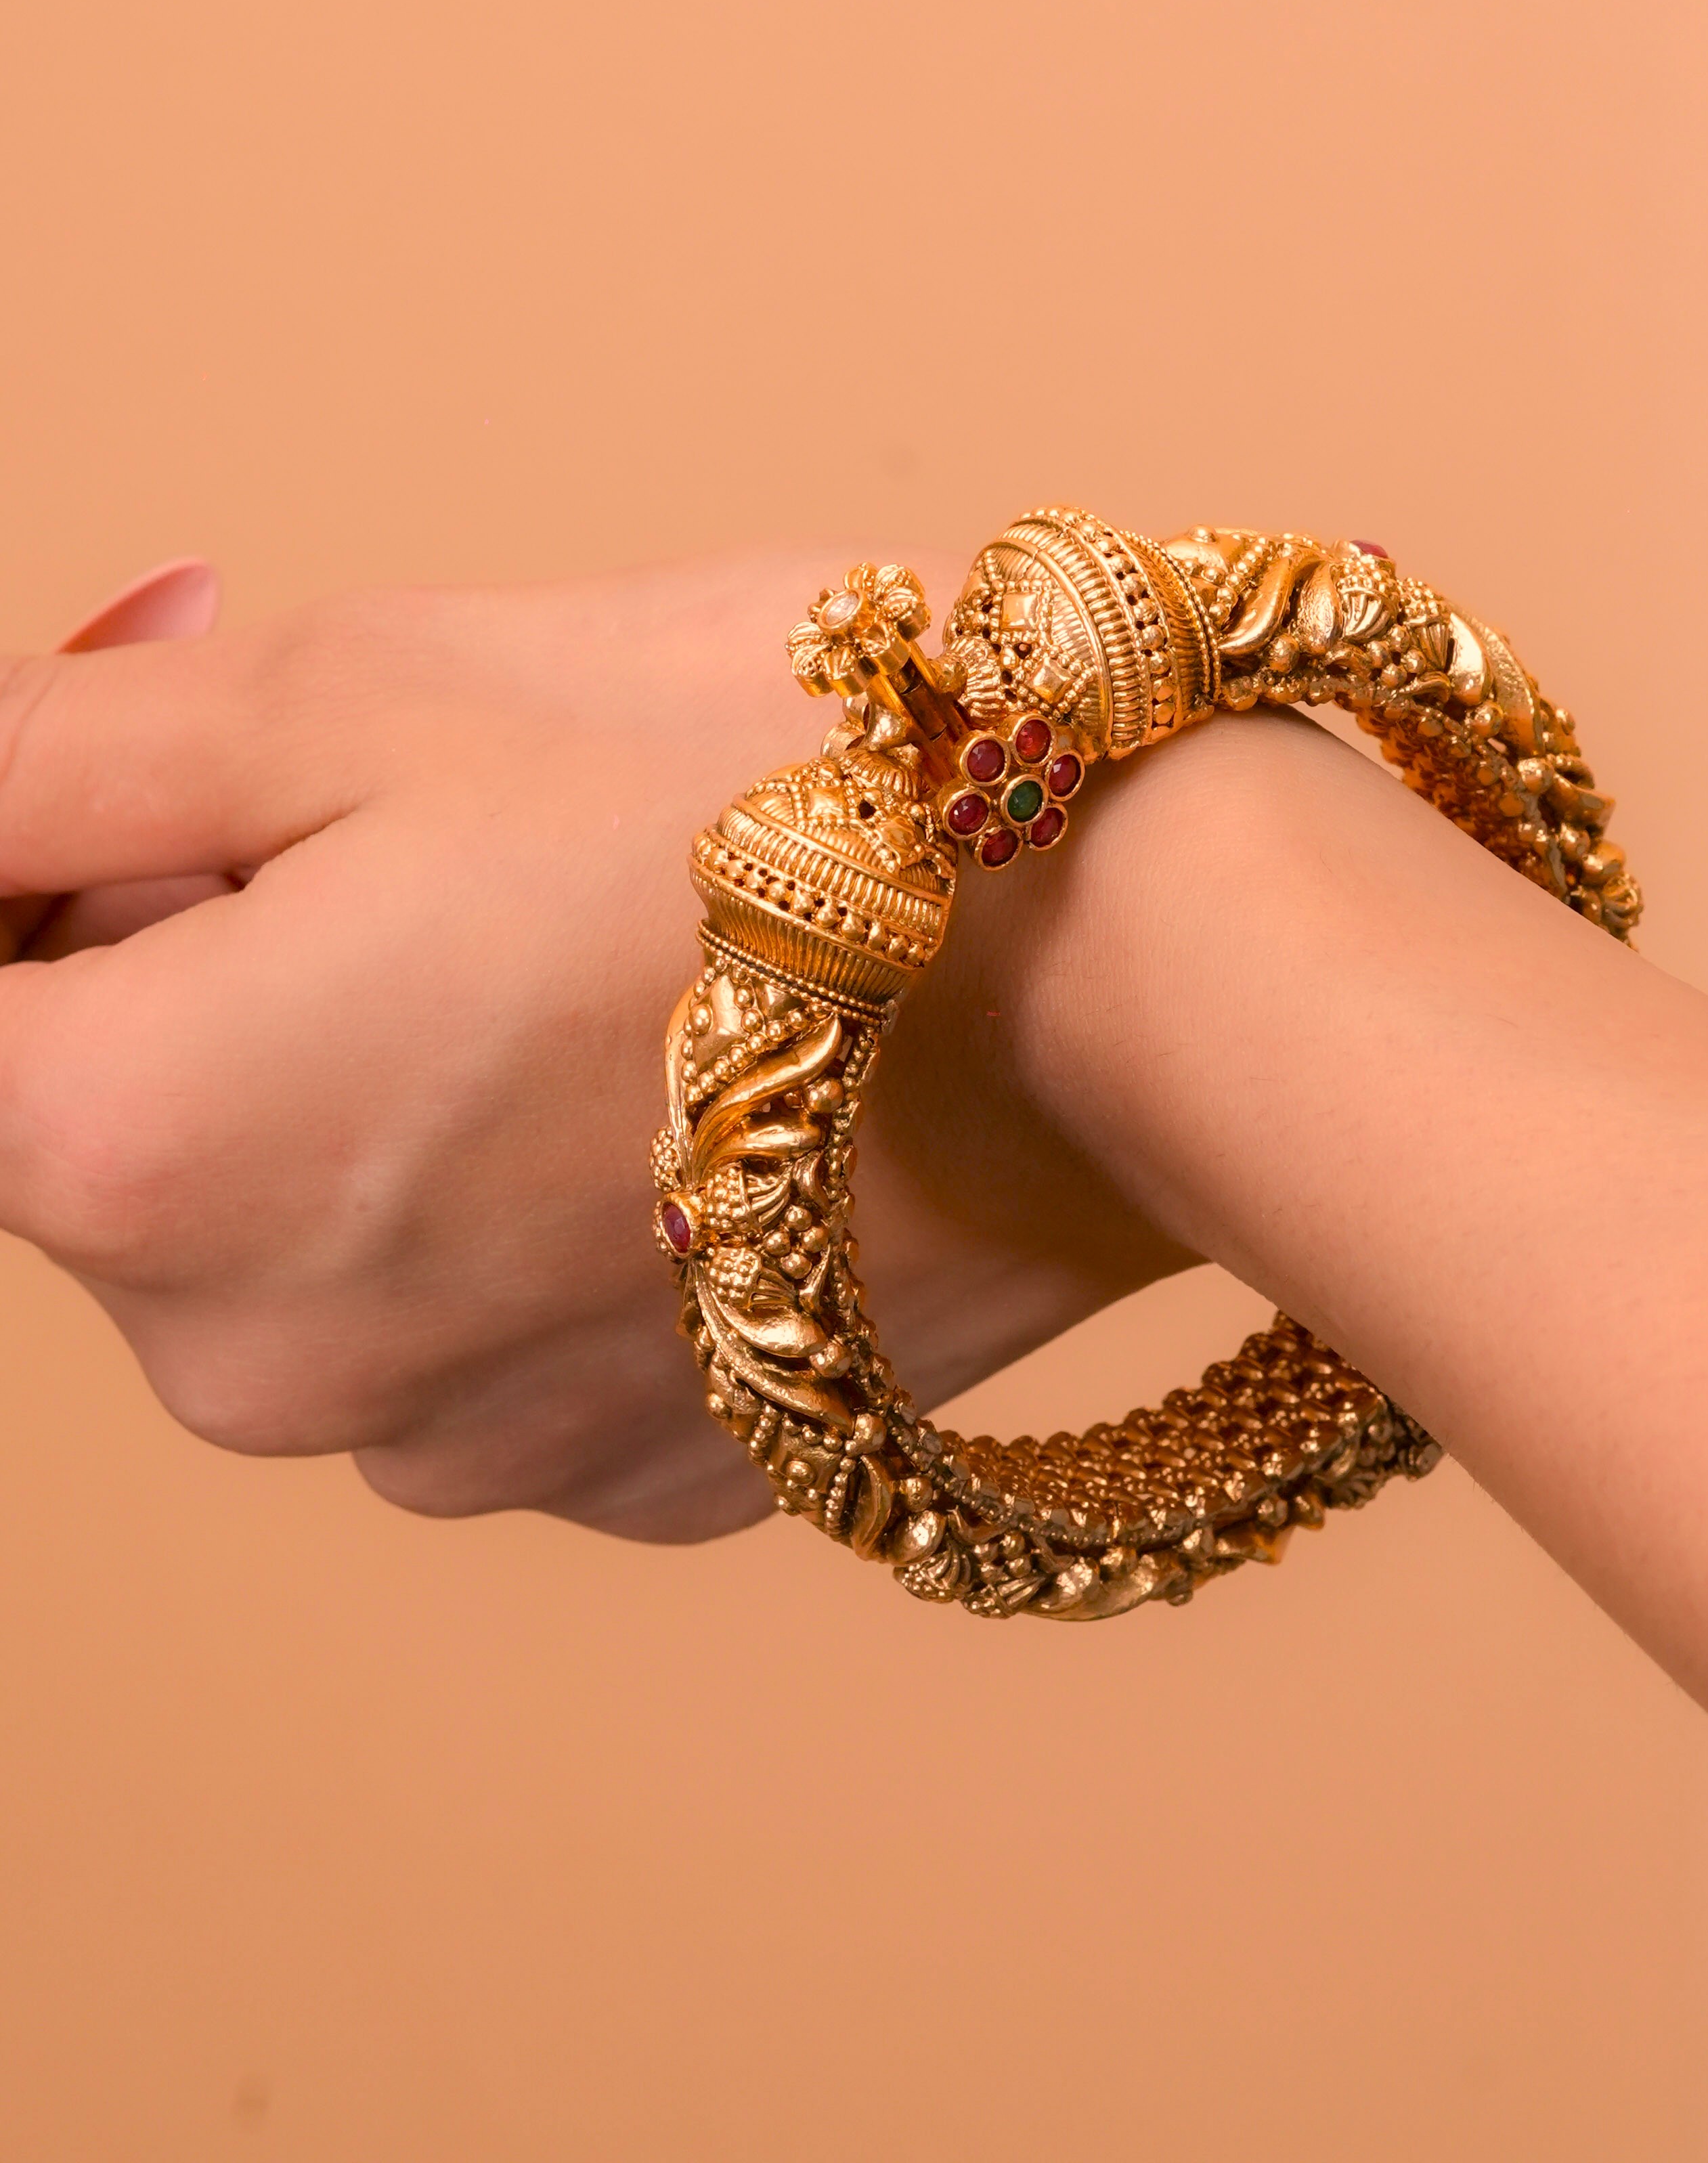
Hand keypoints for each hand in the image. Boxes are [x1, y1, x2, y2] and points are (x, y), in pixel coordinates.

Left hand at [0, 558, 1190, 1541]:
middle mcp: (254, 1367)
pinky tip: (687, 1079)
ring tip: (602, 944)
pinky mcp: (615, 1479)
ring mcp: (444, 1450)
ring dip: (374, 1082)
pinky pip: (475, 1324)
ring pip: (305, 1230)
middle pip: (120, 1126)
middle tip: (446, 811)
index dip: (56, 844)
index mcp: (142, 1150)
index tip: (201, 743)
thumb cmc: (776, 788)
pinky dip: (522, 1202)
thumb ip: (45, 753)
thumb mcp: (358, 683)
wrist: (1143, 976)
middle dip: (212, 953)